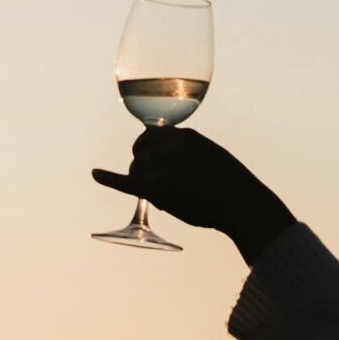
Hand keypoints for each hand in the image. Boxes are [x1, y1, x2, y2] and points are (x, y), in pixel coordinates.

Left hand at [92, 128, 294, 264]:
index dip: (146, 148)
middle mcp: (174, 147)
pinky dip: (108, 178)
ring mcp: (167, 167)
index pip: (152, 135)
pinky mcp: (160, 189)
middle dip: (141, 166)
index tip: (148, 159)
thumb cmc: (233, 188)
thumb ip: (192, 154)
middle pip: (140, 152)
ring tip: (169, 198)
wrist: (244, 205)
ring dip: (144, 183)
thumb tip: (176, 162)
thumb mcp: (214, 159)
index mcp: (188, 136)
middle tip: (156, 184)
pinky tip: (95, 174)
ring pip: (137, 170)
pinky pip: (127, 181)